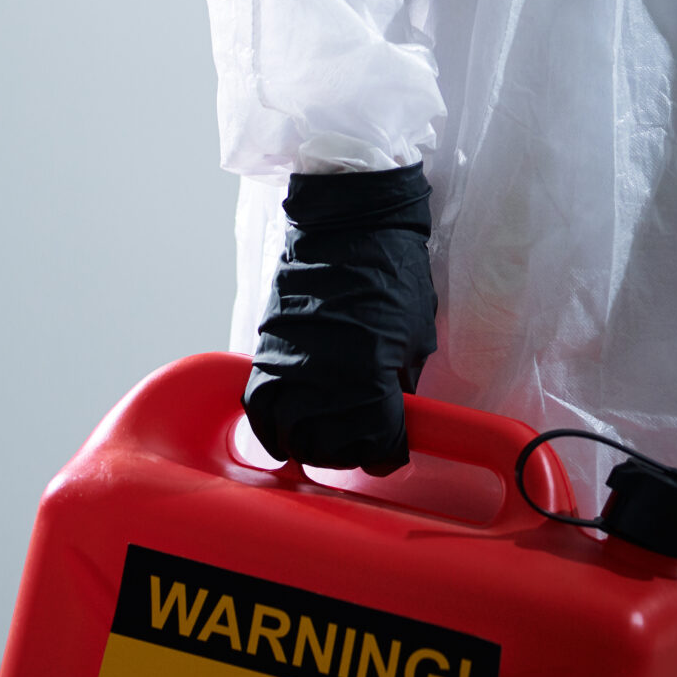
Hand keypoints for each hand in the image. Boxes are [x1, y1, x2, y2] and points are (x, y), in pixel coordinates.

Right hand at [243, 163, 437, 472]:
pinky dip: (272, 425)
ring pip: (290, 436)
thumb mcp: (415, 335)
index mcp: (373, 379)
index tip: (391, 448)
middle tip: (359, 442)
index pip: (378, 447)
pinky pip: (260, 407)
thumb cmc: (393, 273)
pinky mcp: (267, 351)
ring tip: (323, 438)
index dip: (388, 452)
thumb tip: (390, 413)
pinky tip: (286, 428)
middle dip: (348, 453)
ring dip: (308, 444)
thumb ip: (399, 383)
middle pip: (329, 451)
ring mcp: (292, 367)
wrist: (351, 223)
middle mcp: (327, 382)